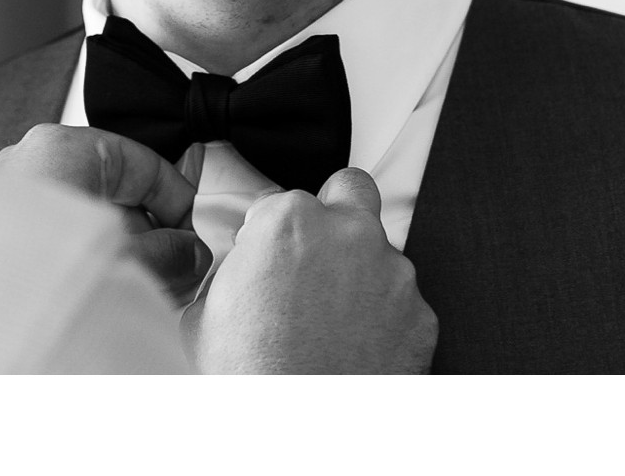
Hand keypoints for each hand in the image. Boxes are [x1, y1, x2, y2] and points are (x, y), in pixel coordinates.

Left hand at [0, 124, 211, 303]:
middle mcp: (29, 162)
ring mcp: (8, 199)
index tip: (195, 240)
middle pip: (114, 193)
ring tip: (134, 295)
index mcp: (63, 148)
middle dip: (148, 237)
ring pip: (84, 220)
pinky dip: (81, 264)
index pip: (144, 163)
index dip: (179, 204)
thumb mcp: (127, 260)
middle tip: (172, 276)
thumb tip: (190, 255)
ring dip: (116, 255)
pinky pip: (54, 240)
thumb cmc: (28, 274)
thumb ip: (168, 255)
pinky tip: (97, 299)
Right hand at [182, 168, 436, 373]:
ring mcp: (392, 272)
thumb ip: (232, 272)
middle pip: (349, 192)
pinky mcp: (421, 315)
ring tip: (329, 322)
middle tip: (313, 255)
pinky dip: (384, 318)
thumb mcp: (203, 313)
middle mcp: (348, 234)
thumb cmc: (247, 379)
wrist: (295, 433)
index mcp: (288, 221)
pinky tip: (354, 346)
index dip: (268, 232)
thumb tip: (240, 273)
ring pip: (380, 251)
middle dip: (333, 214)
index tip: (266, 257)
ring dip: (359, 273)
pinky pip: (402, 302)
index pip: (279, 200)